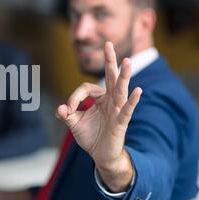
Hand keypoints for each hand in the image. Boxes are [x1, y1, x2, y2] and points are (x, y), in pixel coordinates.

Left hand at [57, 42, 141, 191]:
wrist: (101, 156)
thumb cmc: (90, 136)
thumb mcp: (75, 124)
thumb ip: (67, 115)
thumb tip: (60, 109)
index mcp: (100, 99)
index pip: (86, 88)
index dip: (74, 97)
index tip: (67, 110)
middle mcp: (110, 101)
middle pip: (111, 77)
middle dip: (109, 61)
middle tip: (108, 43)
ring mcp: (117, 110)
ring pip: (121, 89)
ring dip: (124, 75)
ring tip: (127, 60)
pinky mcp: (121, 122)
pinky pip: (127, 110)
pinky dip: (133, 101)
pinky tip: (138, 90)